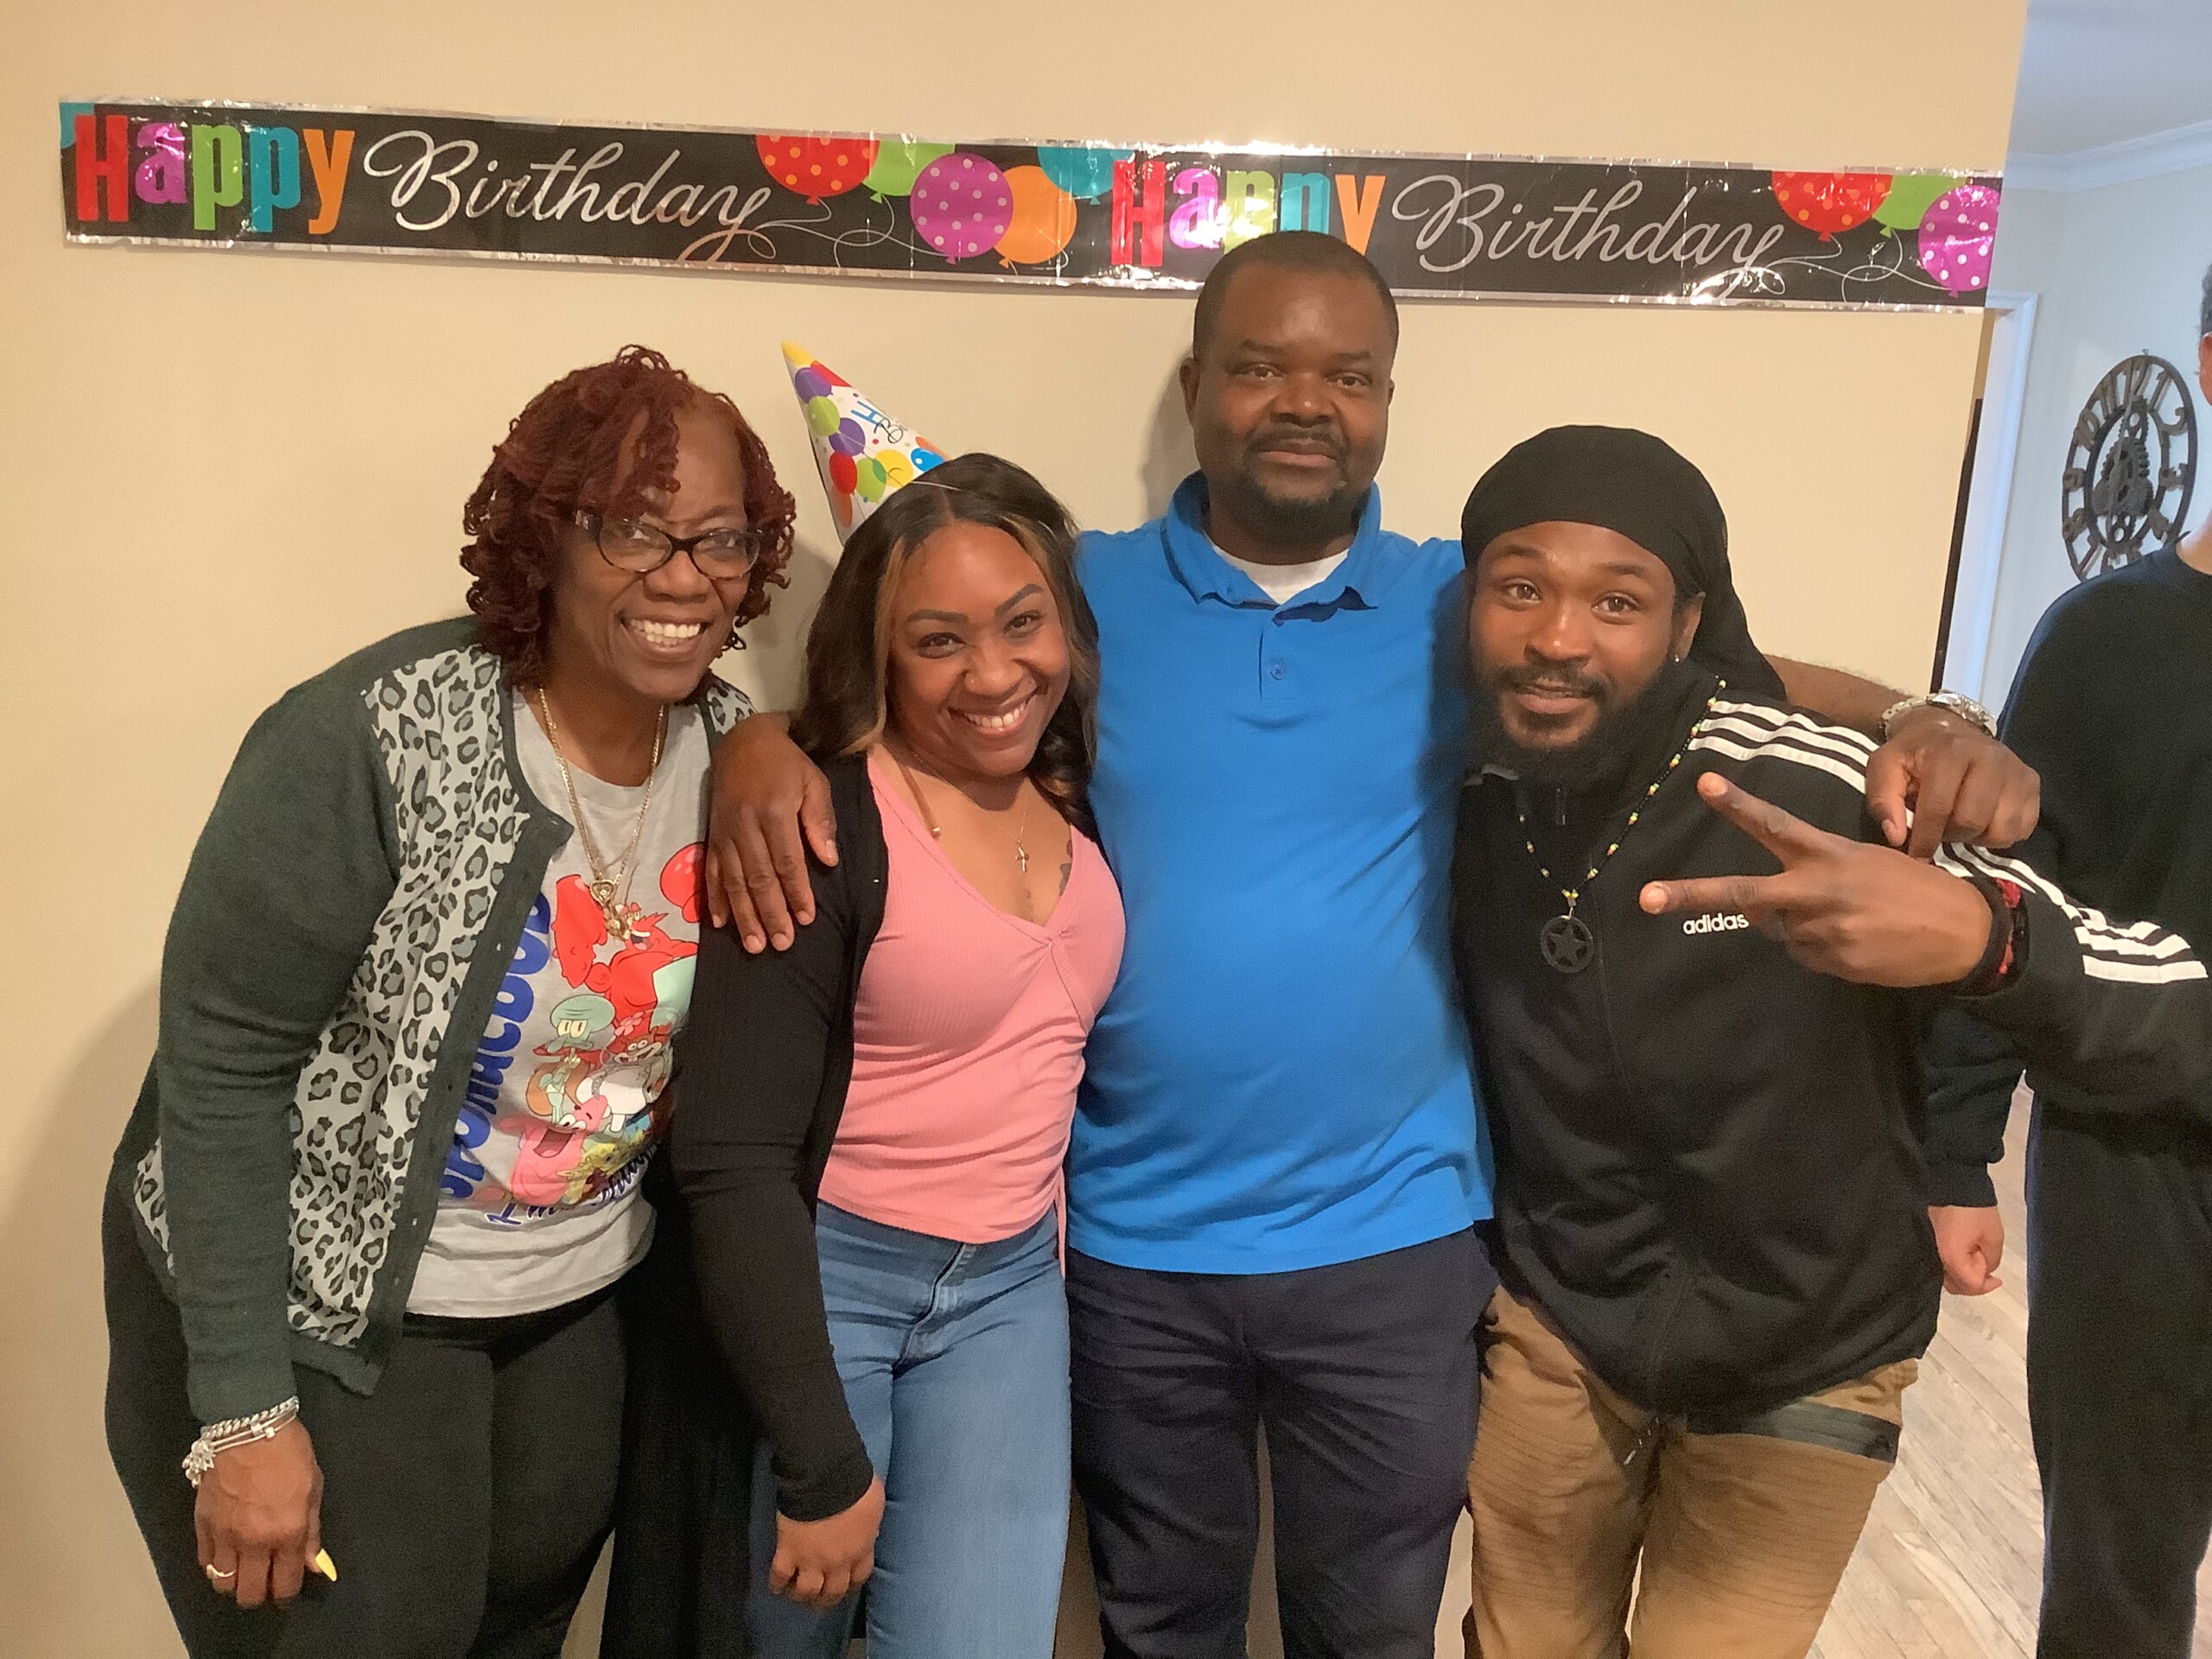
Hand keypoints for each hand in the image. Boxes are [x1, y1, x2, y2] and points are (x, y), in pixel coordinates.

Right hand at [195, 1419, 322, 1608]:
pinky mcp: (202, 1525)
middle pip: (248, 1593)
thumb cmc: (290, 1453)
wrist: (249, 1425)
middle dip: (258, 1595)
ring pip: (222, 1583)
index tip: (286, 1594)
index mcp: (287, 1532)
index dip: (285, 1596)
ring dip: (234, 1583)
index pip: (284, 1584)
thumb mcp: (314, 1489)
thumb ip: (312, 1532)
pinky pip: (205, 1561)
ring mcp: (224, 1535)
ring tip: (244, 1572)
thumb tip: (313, 1565)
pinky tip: (226, 1556)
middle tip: (264, 1585)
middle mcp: (254, 1541)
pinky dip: (215, 1566)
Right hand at [702, 714, 835, 951]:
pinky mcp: (712, 836)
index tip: (806, 919)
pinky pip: (712, 872)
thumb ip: (820, 820)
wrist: (742, 741)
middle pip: (759, 878)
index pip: (787, 862)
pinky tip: (721, 924)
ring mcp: (725, 833)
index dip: (796, 893)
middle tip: (781, 945)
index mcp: (774, 813)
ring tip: (754, 945)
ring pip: (734, 882)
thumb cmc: (786, 763)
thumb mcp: (814, 782)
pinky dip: (716, 899)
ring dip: (744, 916)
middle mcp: (746, 827)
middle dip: (771, 914)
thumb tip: (829, 861)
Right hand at [770, 1476, 883, 1610]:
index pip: (858, 1577)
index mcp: (860, 1549)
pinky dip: (777, 1583)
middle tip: (819, 1601)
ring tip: (796, 1594)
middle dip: (826, 1599)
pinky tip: (775, 1586)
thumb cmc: (855, 1485)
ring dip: (802, 1595)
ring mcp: (811, 1560)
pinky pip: (780, 1575)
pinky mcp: (788, 1552)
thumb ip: (869, 1522)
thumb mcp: (873, 1504)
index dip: (851, 1584)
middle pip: (832, 1592)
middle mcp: (837, 1562)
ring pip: (806, 1590)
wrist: (825, 1478)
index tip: (845, 1585)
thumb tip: (866, 1527)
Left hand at [1639, 772, 1995, 986]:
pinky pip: (1803, 954)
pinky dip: (1816, 948)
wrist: (1963, 934)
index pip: (1775, 824)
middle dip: (1690, 895)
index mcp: (1829, 856)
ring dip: (1792, 925)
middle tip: (1646, 897)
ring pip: (1775, 930)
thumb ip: (1812, 873)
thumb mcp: (1867, 862)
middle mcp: (1816, 891)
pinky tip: (1853, 941)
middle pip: (1741, 893)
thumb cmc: (1914, 888)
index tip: (1704, 784)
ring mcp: (1820, 930)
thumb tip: (1764, 904)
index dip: (1738, 804)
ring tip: (1843, 919)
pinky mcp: (1830, 962)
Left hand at [1865, 708, 2038, 858]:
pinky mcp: (2032, 782)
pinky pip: (2022, 828)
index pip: (1939, 807)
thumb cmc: (1913, 754)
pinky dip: (2000, 835)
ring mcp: (2015, 769)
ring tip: (1959, 823)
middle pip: (1972, 821)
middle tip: (1939, 829)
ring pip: (2001, 828)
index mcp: (1950, 751)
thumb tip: (1896, 837)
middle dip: (1950, 835)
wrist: (1948, 727)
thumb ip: (1883, 801)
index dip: (1925, 839)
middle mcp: (1989, 756)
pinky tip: (1982, 821)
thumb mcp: (1885, 768)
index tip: (1916, 856)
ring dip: (1976, 837)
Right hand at [1929, 1204, 2004, 1294]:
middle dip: (1973, 1284)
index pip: (1970, 1285)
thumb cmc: (1975, 1209)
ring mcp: (1929, 1249)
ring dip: (1963, 1276)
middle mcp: (1935, 1257)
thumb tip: (1984, 1269)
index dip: (1987, 1285)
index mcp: (1951, 1258)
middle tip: (1989, 1275)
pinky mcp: (1926, 1240)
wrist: (1950, 1181)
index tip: (1999, 1279)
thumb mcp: (1993, 1236)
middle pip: (1954, 1286)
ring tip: (1977, 1263)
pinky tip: (1965, 1257)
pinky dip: (1954, 1266)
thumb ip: (1991, 1260)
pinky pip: (1940, 1262)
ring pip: (1945, 1276)